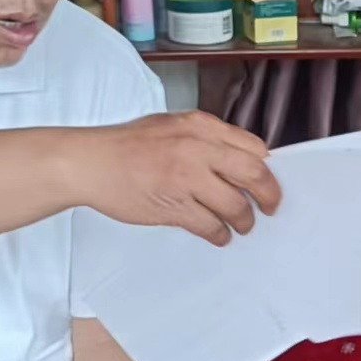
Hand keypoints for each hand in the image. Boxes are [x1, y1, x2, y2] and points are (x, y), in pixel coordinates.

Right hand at [82, 112, 281, 244]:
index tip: (266, 181)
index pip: (254, 147)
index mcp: (200, 125)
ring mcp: (186, 178)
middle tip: (270, 207)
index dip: (265, 168)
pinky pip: (211, 226)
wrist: (89, 162)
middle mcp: (198, 148)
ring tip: (243, 225)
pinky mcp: (174, 206)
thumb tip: (239, 159)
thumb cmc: (126, 145)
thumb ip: (206, 138)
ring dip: (245, 221)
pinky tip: (219, 235)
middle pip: (255, 175)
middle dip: (269, 196)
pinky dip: (220, 234)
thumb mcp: (172, 126)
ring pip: (236, 206)